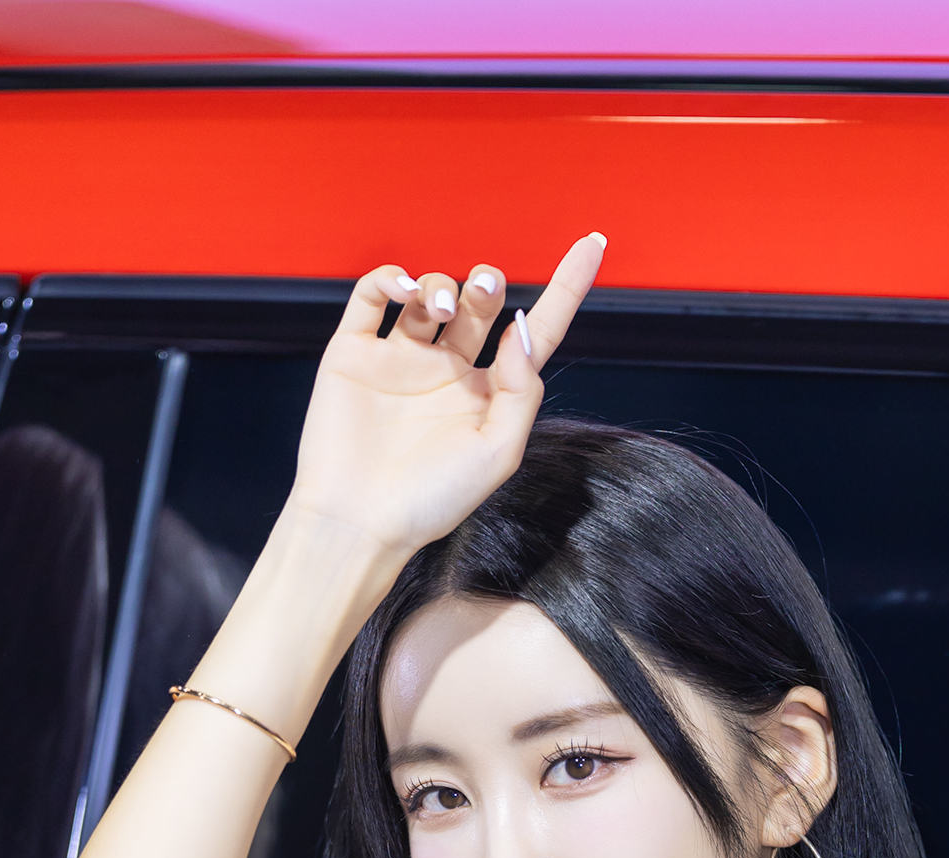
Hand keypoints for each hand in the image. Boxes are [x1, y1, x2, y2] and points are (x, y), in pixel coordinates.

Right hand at [288, 234, 605, 561]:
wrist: (358, 522)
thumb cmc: (430, 501)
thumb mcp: (497, 454)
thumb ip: (520, 390)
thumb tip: (522, 329)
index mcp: (486, 396)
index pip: (534, 332)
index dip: (566, 288)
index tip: (593, 243)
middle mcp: (446, 372)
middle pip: (478, 305)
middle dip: (487, 285)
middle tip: (485, 289)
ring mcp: (400, 359)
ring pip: (429, 294)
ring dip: (440, 284)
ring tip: (437, 304)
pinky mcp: (355, 353)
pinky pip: (373, 297)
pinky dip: (390, 278)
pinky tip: (404, 288)